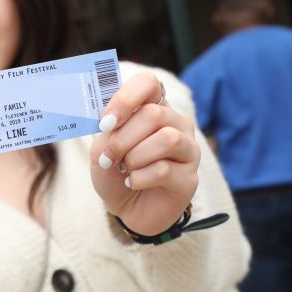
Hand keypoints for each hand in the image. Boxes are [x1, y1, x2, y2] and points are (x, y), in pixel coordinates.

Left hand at [89, 72, 199, 235]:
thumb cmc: (115, 173)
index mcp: (153, 108)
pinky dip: (139, 177)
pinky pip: (164, 170)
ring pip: (166, 139)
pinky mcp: (190, 178)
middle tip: (108, 157)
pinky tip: (133, 182)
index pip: (148, 83)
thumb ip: (107, 132)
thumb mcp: (101, 150)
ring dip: (134, 157)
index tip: (105, 123)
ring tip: (124, 169)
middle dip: (122, 138)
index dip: (125, 99)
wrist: (126, 208)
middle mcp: (176, 124)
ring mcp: (188, 150)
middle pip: (154, 114)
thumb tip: (110, 123)